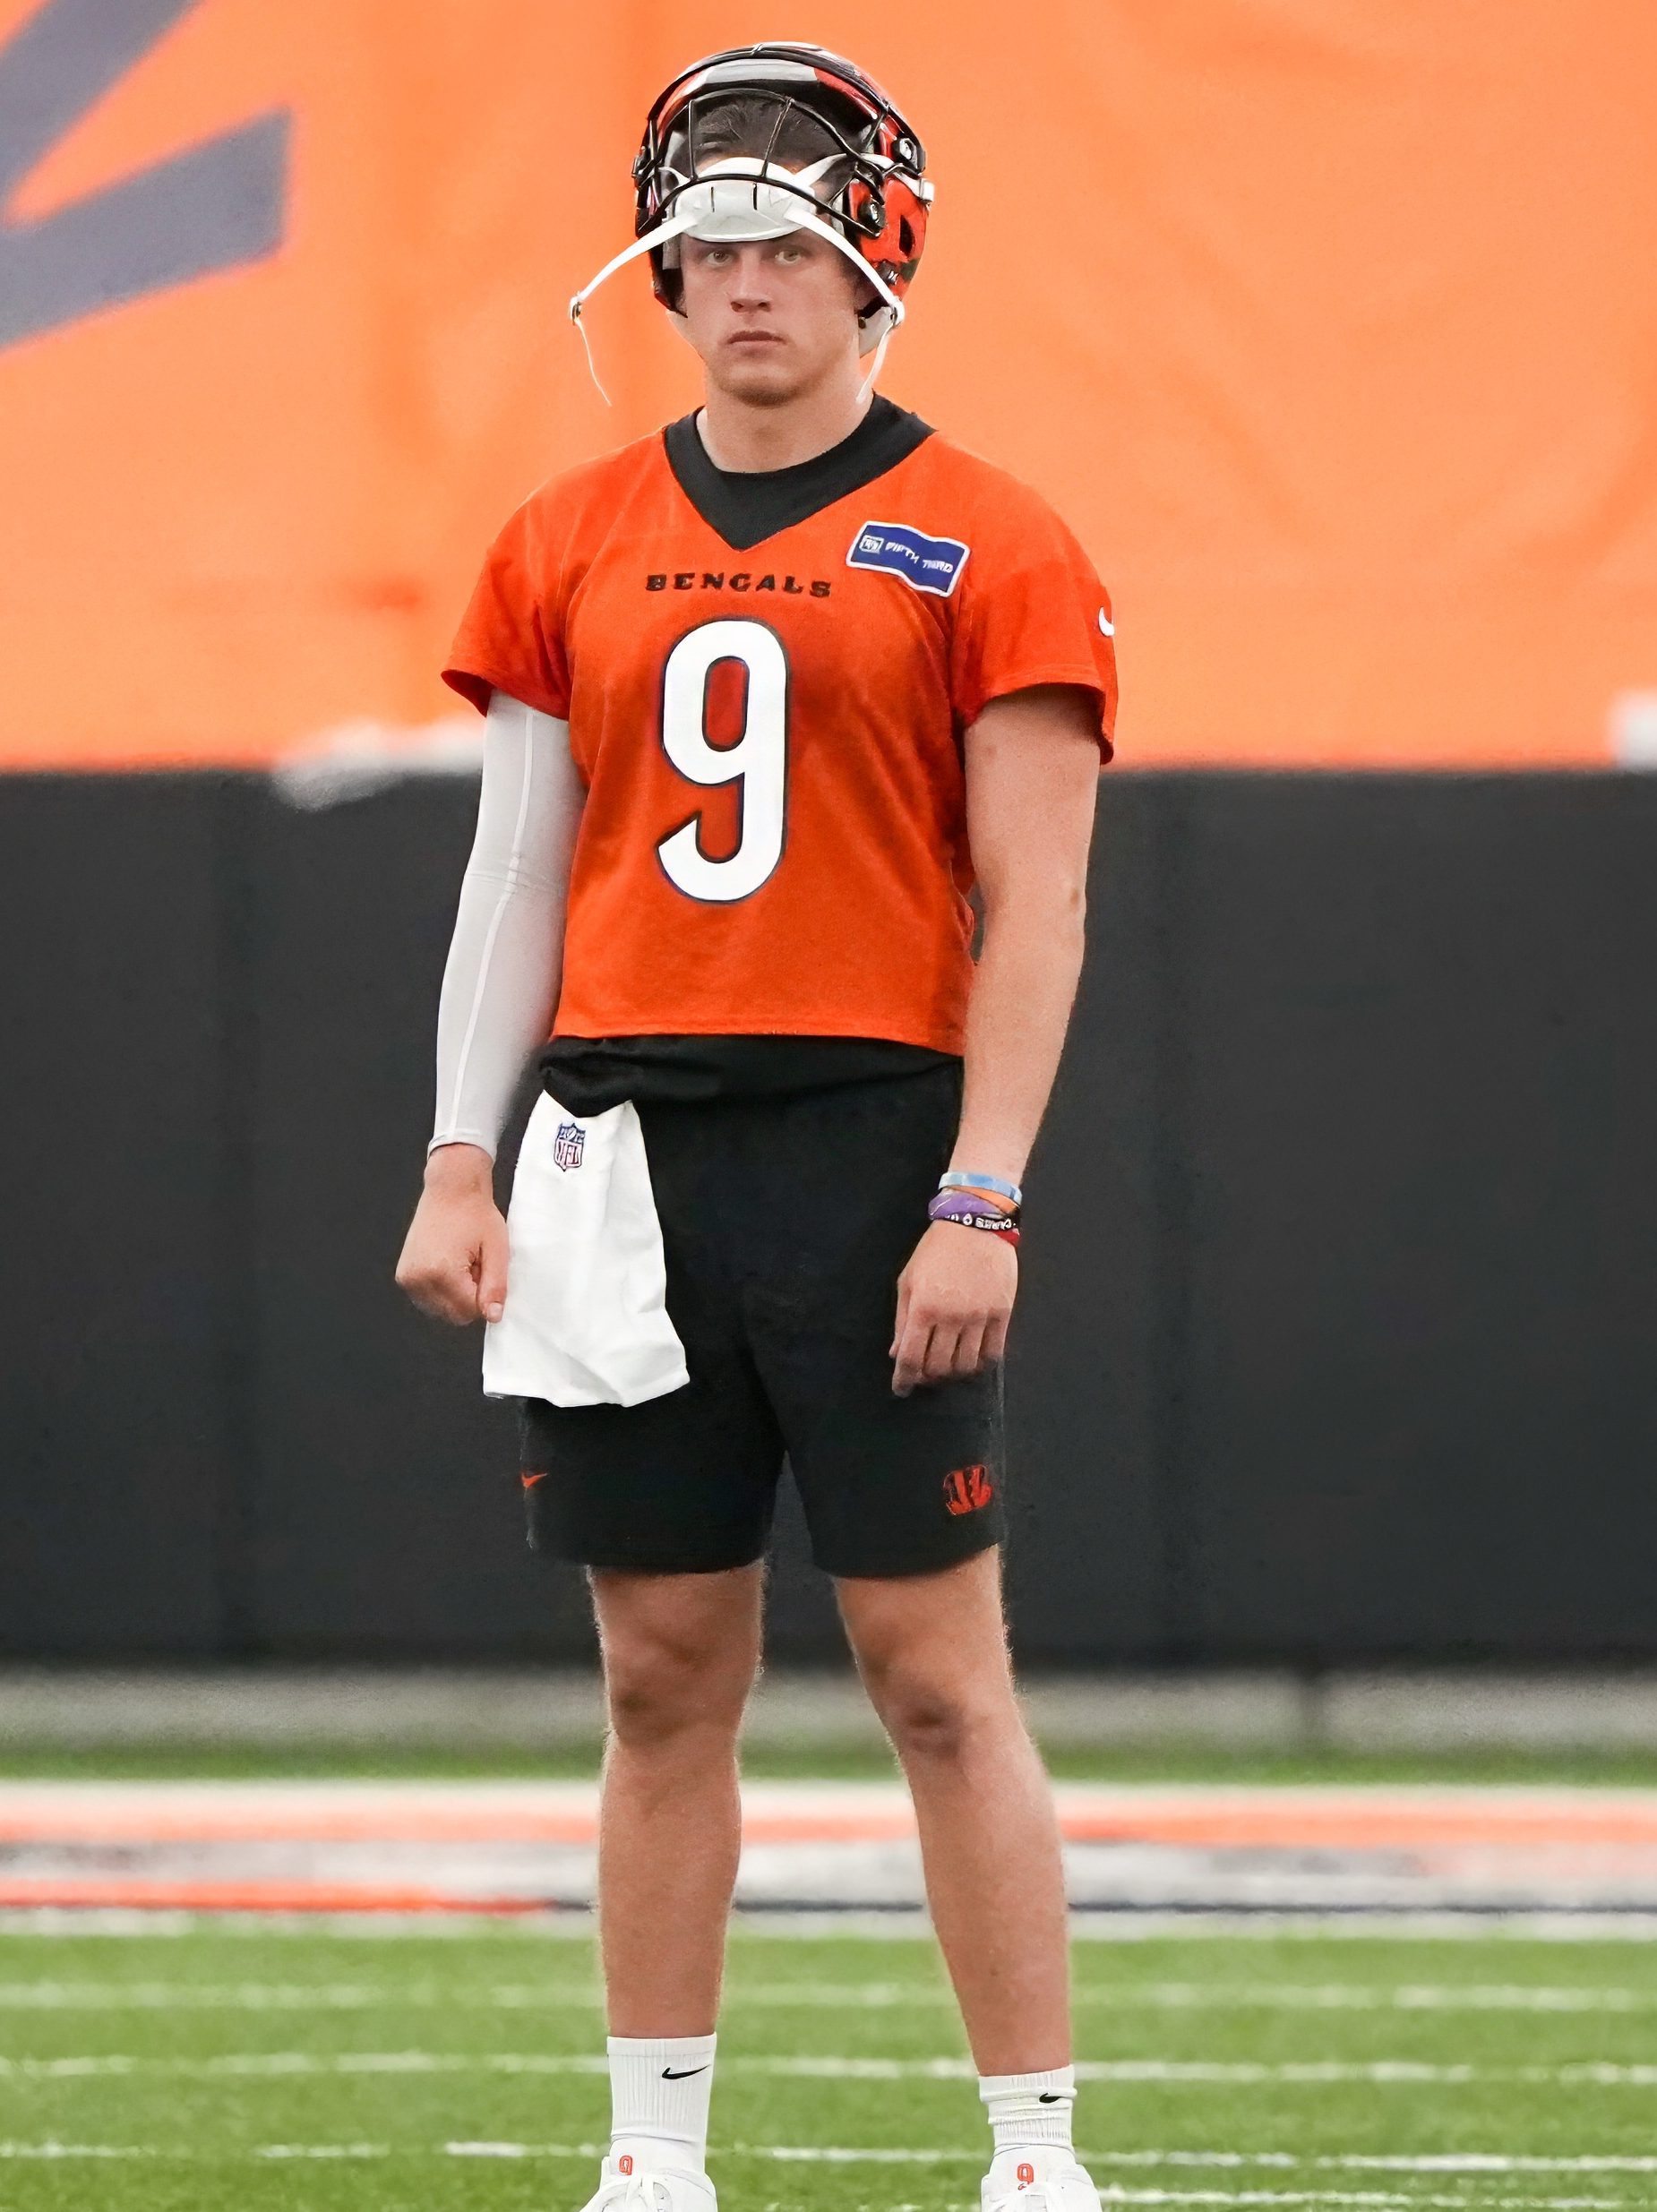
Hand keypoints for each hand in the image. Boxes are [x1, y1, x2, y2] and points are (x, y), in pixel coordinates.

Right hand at [394, 1144, 508, 1325]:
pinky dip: (441, 1289)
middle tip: (473, 1265)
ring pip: (440, 1310)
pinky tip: (447, 1264)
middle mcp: (418, 1279)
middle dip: (468, 1297)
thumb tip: (493, 1316)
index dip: (484, 1295)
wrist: (450, 1189)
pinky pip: (428, 1299)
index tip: (483, 1269)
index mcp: (441, 1272)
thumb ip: (495, 1287)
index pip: (469, 1311)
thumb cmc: (475, 1213)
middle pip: (453, 1315)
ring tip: (460, 1263)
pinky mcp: (403, 1276)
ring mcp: (407, 1278)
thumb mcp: (497, 1249)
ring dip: (454, 1295)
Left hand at [889, 1218, 1016, 1396]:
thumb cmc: (936, 1250)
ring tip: (949, 1366)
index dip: (904, 1379)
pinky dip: (980, 1363)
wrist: (976, 1223)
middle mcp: (952, 1317)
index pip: (910, 1357)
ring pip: (966, 1365)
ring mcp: (979, 1317)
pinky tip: (973, 1358)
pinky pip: (993, 1353)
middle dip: (928, 1377)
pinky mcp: (1002, 1313)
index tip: (902, 1389)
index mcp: (923, 1308)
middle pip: (938, 1367)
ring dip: (953, 1373)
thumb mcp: (909, 1280)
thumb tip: (896, 1353)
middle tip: (925, 1374)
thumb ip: (902, 1319)